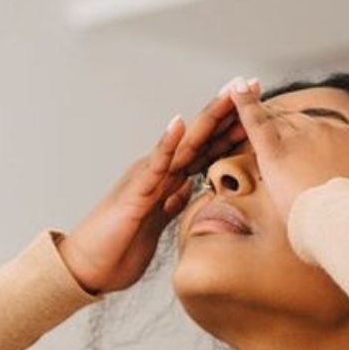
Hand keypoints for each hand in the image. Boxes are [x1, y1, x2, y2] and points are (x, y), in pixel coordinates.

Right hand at [58, 80, 257, 294]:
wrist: (88, 266)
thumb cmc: (120, 246)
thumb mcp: (157, 223)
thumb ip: (172, 202)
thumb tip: (189, 189)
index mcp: (168, 180)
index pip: (206, 148)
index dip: (232, 128)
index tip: (260, 109)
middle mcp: (159, 172)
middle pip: (200, 137)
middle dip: (227, 111)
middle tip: (251, 83)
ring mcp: (147, 179)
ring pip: (183, 143)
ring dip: (207, 118)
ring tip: (227, 94)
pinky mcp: (135, 193)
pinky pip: (154, 166)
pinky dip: (167, 145)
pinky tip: (179, 125)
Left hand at [226, 79, 348, 224]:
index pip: (326, 135)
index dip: (312, 149)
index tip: (306, 167)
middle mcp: (328, 130)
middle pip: (299, 129)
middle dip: (286, 144)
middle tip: (270, 162)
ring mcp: (302, 138)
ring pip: (277, 127)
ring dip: (261, 130)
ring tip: (250, 141)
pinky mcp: (276, 150)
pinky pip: (255, 120)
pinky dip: (243, 104)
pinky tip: (233, 89)